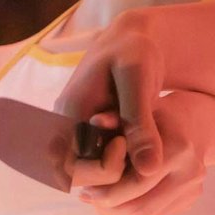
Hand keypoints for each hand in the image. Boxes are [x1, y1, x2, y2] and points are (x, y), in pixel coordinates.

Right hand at [50, 9, 166, 177]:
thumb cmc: (134, 52)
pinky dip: (123, 160)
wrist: (131, 39)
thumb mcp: (139, 82)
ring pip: (90, 171)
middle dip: (115, 173)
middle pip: (79, 175)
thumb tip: (150, 169)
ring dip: (119, 168)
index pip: (74, 167)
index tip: (137, 148)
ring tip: (145, 144)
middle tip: (145, 151)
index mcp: (68, 113)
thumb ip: (140, 124)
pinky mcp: (88, 131)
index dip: (108, 170)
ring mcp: (73, 129)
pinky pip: (99, 160)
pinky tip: (143, 143)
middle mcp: (64, 125)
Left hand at [74, 95, 214, 214]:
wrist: (197, 124)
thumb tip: (93, 124)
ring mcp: (192, 191)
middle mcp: (191, 174)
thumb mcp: (138, 106)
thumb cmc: (160, 113)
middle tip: (87, 194)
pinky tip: (116, 196)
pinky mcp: (188, 201)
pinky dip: (128, 212)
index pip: (137, 182)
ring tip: (96, 197)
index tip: (86, 184)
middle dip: (106, 206)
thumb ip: (114, 118)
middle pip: (139, 207)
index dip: (107, 188)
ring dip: (114, 212)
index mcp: (179, 149)